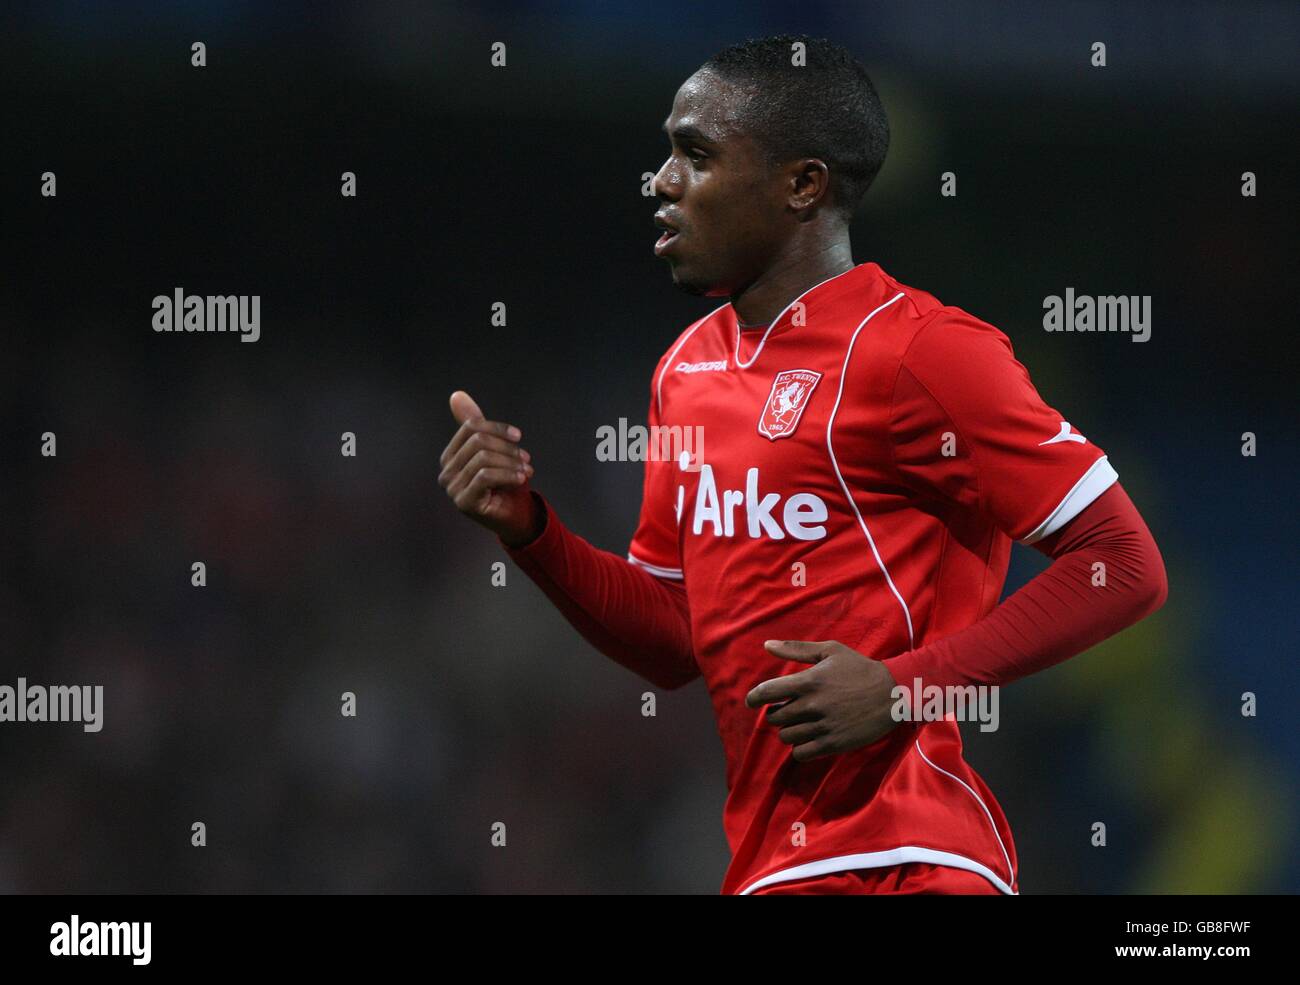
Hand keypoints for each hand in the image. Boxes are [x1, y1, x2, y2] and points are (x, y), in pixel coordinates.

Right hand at [439, 390, 540, 545]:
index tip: (518, 436)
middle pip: (478, 442)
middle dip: (507, 448)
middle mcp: (446, 471)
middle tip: (526, 458)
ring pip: (483, 458)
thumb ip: (477, 425)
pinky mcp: (463, 502)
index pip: (471, 428)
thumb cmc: (506, 483)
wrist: (517, 517)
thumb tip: (456, 395)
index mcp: (451, 456)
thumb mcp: (494, 449)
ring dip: (511, 462)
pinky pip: (485, 476)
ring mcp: (453, 488)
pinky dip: (508, 474)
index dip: (497, 428)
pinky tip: (521, 478)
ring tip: (527, 470)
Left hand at [745, 640, 900, 761]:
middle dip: (776, 713)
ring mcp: (822, 726)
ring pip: (787, 736)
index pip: (767, 692)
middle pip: (775, 717)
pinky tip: (809, 737)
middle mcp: (812, 705)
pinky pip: (801, 753)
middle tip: (787, 709)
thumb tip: (766, 645)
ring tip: (801, 722)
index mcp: (808, 681)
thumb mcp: (829, 651)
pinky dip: (800, 747)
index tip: (752, 701)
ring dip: (789, 730)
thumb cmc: (859, 668)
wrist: (892, 693)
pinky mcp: (833, 744)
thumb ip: (796, 649)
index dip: (754, 698)